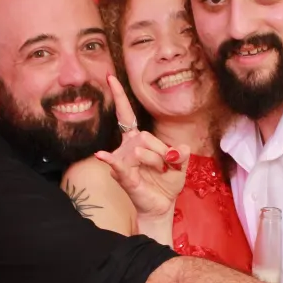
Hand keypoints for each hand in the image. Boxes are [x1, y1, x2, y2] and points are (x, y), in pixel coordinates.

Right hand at [93, 74, 187, 218]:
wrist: (162, 205)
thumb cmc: (167, 182)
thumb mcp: (180, 164)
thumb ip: (181, 154)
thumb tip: (180, 150)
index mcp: (137, 140)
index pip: (126, 115)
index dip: (120, 97)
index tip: (110, 77)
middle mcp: (126, 148)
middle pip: (144, 137)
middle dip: (162, 151)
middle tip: (168, 166)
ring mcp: (123, 162)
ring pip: (140, 151)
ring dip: (158, 163)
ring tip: (161, 174)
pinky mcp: (124, 176)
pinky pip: (118, 165)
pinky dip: (111, 160)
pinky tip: (101, 155)